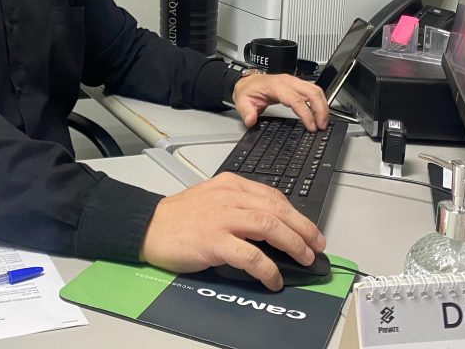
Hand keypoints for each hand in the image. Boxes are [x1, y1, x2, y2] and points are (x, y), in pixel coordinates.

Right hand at [140, 172, 325, 290]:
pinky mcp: (214, 240)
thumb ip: (239, 205)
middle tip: (316, 245)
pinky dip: (268, 269)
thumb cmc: (179, 216)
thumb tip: (271, 226)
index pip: (273, 196)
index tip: (308, 229)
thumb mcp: (212, 198)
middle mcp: (230, 197)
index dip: (296, 214)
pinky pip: (251, 255)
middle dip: (303, 229)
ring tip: (304, 259)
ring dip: (293, 245)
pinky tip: (274, 279)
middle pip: (277, 209)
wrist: (148, 226)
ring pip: (270, 227)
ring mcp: (222, 218)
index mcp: (231, 184)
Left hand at [231, 71, 328, 130]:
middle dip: (320, 109)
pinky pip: (313, 90)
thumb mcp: (242, 102)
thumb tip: (251, 120)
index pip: (296, 99)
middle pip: (311, 92)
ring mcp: (294, 81)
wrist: (247, 82)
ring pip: (315, 89)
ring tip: (323, 122)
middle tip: (322, 126)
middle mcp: (287, 81)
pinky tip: (320, 112)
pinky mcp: (297, 84)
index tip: (311, 126)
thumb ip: (246, 112)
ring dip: (323, 105)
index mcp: (276, 86)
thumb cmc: (248, 90)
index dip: (306, 113)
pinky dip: (320, 101)